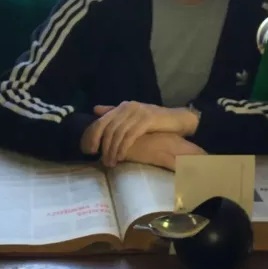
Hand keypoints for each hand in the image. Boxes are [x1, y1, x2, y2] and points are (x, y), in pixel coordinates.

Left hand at [82, 101, 198, 166]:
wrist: (178, 119)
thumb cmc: (156, 121)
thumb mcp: (133, 116)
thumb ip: (115, 113)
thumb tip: (95, 110)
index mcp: (122, 106)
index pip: (101, 121)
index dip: (92, 136)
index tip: (89, 150)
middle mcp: (128, 107)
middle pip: (107, 128)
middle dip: (102, 146)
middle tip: (101, 160)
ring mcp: (137, 112)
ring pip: (117, 133)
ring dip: (112, 150)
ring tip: (111, 162)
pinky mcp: (147, 119)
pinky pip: (130, 135)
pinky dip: (123, 147)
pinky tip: (121, 157)